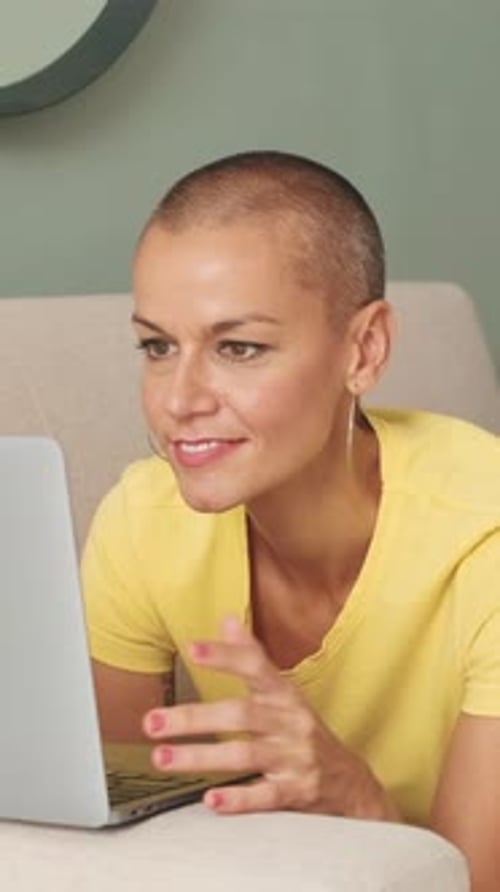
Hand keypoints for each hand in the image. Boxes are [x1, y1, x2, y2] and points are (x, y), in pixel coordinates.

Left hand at [143, 616, 397, 817]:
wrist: (350, 784)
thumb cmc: (305, 732)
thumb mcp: (283, 693)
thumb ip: (252, 658)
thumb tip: (228, 619)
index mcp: (284, 695)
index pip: (256, 667)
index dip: (226, 656)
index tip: (193, 649)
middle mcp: (290, 722)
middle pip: (241, 714)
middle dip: (194, 717)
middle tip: (152, 722)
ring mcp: (295, 757)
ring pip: (246, 753)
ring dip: (201, 756)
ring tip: (163, 757)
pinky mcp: (297, 792)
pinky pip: (267, 795)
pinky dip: (239, 798)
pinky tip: (211, 800)